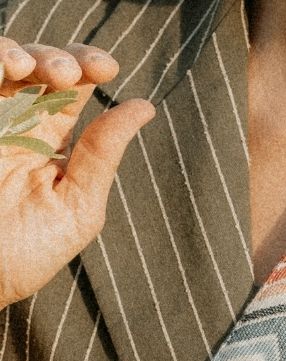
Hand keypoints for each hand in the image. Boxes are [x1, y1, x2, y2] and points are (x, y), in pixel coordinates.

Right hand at [0, 37, 154, 306]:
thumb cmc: (25, 255)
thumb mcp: (77, 207)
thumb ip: (103, 155)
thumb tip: (143, 108)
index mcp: (48, 144)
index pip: (71, 89)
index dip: (88, 67)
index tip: (107, 67)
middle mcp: (14, 124)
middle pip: (38, 66)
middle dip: (58, 59)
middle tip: (67, 73)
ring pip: (3, 61)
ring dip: (21, 53)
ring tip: (28, 68)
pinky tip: (5, 69)